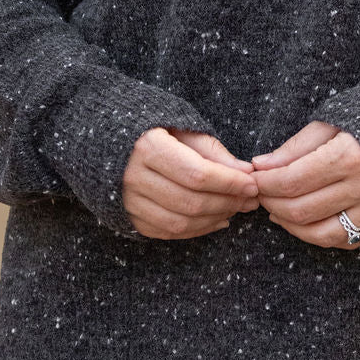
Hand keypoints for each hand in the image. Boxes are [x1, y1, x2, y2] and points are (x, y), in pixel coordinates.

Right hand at [122, 127, 260, 239]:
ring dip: (214, 218)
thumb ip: (212, 150)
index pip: (197, 174)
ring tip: (236, 208)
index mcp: (148, 147)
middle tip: (250, 200)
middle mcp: (133, 177)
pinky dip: (196, 231)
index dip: (229, 183)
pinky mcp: (128, 217)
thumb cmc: (152, 128)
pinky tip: (217, 220)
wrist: (107, 139)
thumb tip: (245, 172)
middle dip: (227, 203)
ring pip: (179, 222)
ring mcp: (128, 201)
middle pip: (190, 201)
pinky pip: (166, 232)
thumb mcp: (181, 127)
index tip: (252, 184)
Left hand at [250, 121, 359, 247]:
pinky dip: (314, 236)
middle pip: (300, 209)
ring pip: (318, 233)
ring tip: (275, 210)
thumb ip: (296, 147)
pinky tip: (301, 222)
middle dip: (271, 203)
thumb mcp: (332, 123)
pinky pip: (341, 242)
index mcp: (349, 156)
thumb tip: (261, 165)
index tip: (253, 176)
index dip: (265, 182)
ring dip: (288, 224)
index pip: (292, 180)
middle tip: (259, 192)